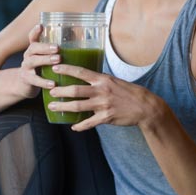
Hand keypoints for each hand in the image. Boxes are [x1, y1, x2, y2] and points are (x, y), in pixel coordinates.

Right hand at [15, 24, 60, 97]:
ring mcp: (26, 67)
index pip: (32, 37)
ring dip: (45, 60)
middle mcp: (28, 56)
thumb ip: (56, 51)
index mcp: (34, 49)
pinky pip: (34, 80)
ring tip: (58, 60)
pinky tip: (53, 84)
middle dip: (45, 47)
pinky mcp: (26, 80)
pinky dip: (44, 82)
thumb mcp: (45, 59)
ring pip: (33, 61)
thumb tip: (76, 38)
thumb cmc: (40, 69)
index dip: (35, 31)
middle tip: (57, 48)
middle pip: (33, 48)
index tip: (41, 26)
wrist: (24, 85)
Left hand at [47, 64, 163, 131]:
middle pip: (75, 90)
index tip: (55, 67)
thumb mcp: (115, 81)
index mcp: (103, 79)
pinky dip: (80, 126)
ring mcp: (103, 105)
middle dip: (60, 91)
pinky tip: (73, 127)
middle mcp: (101, 91)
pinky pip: (89, 123)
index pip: (81, 72)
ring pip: (78, 106)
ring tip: (53, 107)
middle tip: (50, 91)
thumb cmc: (129, 92)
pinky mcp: (106, 118)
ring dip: (64, 107)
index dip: (66, 69)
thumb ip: (100, 81)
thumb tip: (87, 78)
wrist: (145, 107)